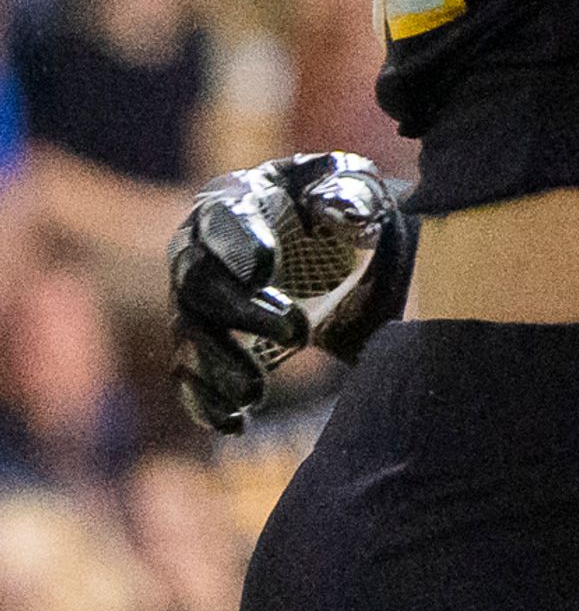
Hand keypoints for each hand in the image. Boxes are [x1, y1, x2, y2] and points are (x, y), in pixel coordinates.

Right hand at [167, 153, 412, 432]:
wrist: (343, 250)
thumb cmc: (343, 205)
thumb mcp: (356, 187)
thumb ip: (347, 192)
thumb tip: (339, 207)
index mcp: (236, 199)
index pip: (223, 218)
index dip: (238, 243)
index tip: (266, 269)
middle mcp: (200, 250)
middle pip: (200, 283)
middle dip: (241, 312)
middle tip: (298, 335)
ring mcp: (196, 300)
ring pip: (190, 335)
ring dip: (219, 367)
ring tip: (256, 392)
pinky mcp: (203, 343)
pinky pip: (190, 376)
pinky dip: (206, 402)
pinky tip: (232, 423)